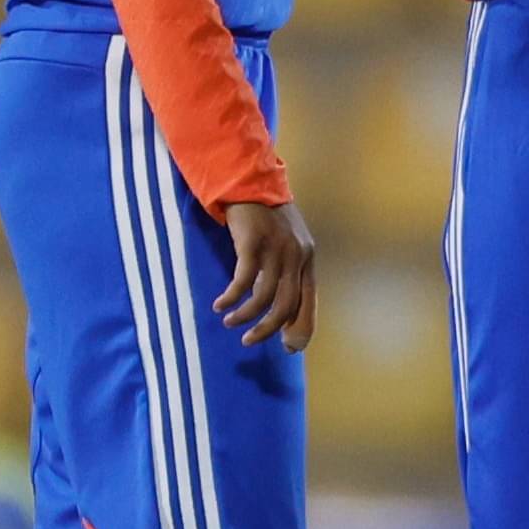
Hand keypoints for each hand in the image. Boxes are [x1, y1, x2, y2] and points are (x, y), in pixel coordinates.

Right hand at [215, 200, 317, 350]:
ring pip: (263, 297)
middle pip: (286, 305)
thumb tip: (279, 308)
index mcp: (306, 257)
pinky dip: (231, 298)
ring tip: (229, 321)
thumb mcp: (285, 243)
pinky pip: (242, 282)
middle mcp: (296, 255)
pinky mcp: (252, 243)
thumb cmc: (264, 216)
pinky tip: (220, 304)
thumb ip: (286, 271)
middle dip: (268, 329)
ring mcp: (275, 249)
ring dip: (245, 316)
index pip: (308, 302)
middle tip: (249, 340)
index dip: (300, 329)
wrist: (248, 181)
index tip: (287, 348)